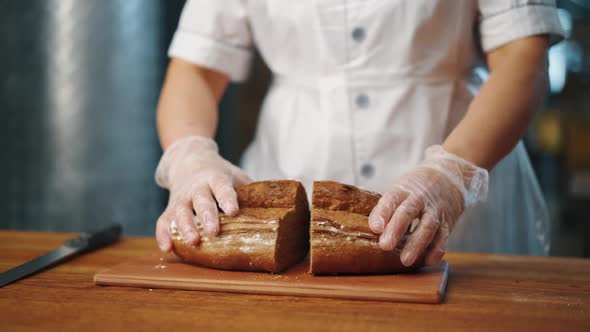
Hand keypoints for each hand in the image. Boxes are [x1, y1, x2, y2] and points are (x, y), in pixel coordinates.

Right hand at [154, 136, 251, 251]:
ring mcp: (182, 198)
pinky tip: (168, 249)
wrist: (188, 159)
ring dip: (185, 227)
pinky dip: (163, 234)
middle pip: (201, 201)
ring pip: (180, 211)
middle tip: (213, 231)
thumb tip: (278, 205)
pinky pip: (163, 221)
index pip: (223, 187)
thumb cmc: (219, 174)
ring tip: (193, 242)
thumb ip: (251, 190)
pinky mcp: (170, 207)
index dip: (228, 198)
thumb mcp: (235, 175)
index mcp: (216, 178)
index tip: (233, 210)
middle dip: (206, 216)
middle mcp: (197, 187)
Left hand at [368, 145, 487, 265]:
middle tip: (385, 246)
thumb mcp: (400, 190)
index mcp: (403, 189)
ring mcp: (435, 209)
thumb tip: (373, 230)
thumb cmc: (416, 188)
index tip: (375, 228)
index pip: (391, 199)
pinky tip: (427, 261)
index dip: (382, 214)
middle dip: (396, 230)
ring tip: (405, 260)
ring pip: (427, 226)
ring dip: (416, 244)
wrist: (449, 177)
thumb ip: (386, 208)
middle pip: (408, 212)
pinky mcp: (448, 221)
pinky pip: (444, 236)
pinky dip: (437, 249)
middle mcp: (420, 198)